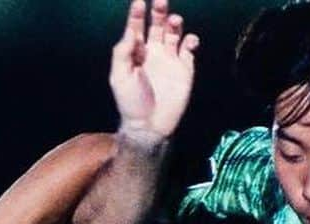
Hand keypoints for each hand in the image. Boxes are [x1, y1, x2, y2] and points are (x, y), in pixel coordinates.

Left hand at [110, 0, 198, 141]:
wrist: (150, 126)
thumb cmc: (131, 103)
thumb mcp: (119, 77)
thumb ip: (122, 53)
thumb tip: (131, 31)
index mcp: (136, 53)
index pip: (137, 27)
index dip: (137, 14)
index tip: (139, 3)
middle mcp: (154, 52)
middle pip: (157, 24)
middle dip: (159, 11)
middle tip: (160, 1)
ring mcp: (170, 59)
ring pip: (174, 32)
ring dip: (175, 23)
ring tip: (174, 21)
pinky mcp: (184, 68)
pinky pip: (189, 48)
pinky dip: (191, 40)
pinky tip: (188, 41)